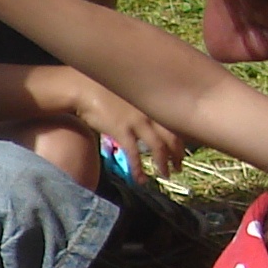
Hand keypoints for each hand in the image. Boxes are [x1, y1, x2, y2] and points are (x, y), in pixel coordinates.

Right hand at [69, 78, 186, 180]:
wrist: (84, 87)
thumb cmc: (104, 88)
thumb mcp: (131, 95)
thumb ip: (143, 106)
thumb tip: (148, 120)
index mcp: (154, 103)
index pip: (177, 123)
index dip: (183, 139)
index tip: (183, 150)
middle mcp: (151, 112)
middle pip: (172, 138)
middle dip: (178, 155)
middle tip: (178, 166)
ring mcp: (137, 123)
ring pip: (159, 148)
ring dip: (164, 164)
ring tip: (166, 175)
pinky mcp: (123, 132)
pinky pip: (135, 155)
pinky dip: (139, 170)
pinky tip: (141, 180)